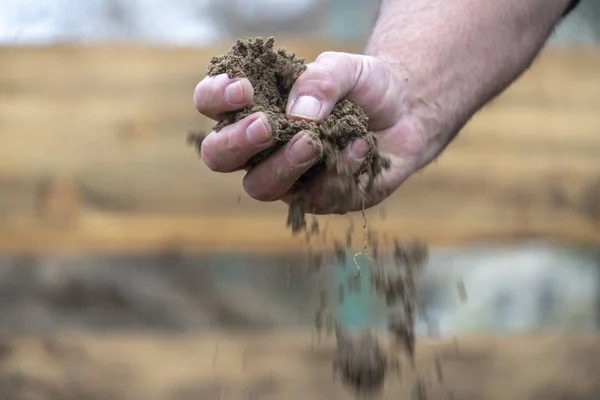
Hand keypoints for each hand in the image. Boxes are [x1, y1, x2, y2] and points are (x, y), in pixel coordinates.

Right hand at [194, 52, 432, 213]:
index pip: (211, 105)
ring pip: (260, 186)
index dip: (215, 99)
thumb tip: (299, 115)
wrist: (408, 114)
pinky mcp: (320, 199)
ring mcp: (287, 177)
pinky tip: (362, 146)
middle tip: (266, 126)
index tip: (242, 89)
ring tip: (312, 142)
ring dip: (283, 165)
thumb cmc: (365, 88)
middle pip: (218, 156)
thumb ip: (320, 80)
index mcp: (255, 107)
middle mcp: (261, 147)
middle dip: (236, 143)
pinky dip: (339, 170)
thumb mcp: (347, 68)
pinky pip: (316, 197)